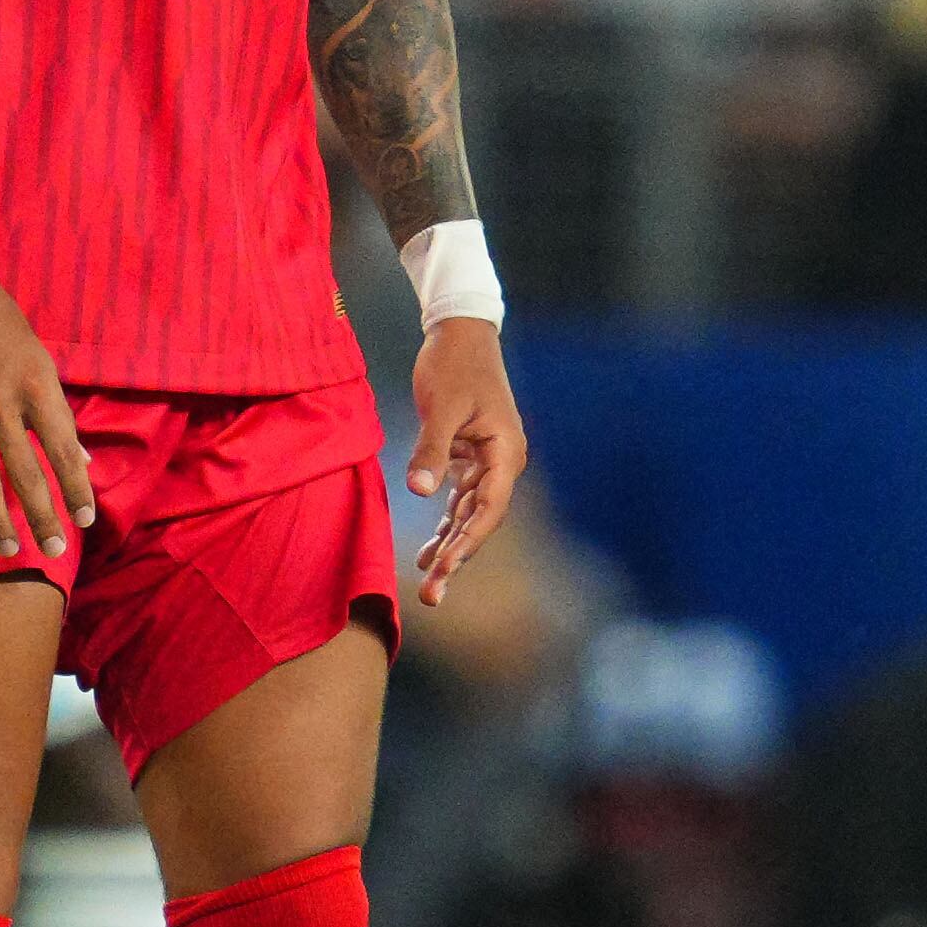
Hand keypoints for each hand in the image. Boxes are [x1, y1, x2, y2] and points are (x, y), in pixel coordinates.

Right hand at [0, 250, 93, 561]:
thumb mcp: (39, 359)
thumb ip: (56, 411)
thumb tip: (82, 458)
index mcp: (38, 387)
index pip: (64, 451)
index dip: (76, 490)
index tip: (85, 522)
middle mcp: (4, 404)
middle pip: (28, 475)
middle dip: (44, 519)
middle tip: (52, 552)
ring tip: (9, 549)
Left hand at [405, 318, 523, 607]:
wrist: (459, 330)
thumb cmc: (453, 364)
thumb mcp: (441, 408)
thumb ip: (431, 451)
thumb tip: (420, 492)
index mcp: (506, 453)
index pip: (487, 510)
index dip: (465, 542)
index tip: (443, 568)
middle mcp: (503, 463)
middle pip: (480, 521)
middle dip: (456, 557)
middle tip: (433, 597)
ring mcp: (488, 461)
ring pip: (469, 514)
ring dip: (449, 545)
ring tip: (428, 582)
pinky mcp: (471, 455)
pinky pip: (460, 499)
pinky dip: (444, 522)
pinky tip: (428, 548)